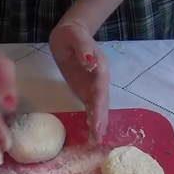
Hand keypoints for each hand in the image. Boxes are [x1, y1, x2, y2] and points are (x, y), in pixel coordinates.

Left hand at [49, 20, 109, 142]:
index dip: (99, 106)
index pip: (100, 90)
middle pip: (102, 102)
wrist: (70, 34)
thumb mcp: (75, 36)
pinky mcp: (86, 89)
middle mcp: (100, 79)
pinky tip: (92, 132)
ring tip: (96, 140)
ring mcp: (94, 85)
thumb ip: (83, 48)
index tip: (97, 122)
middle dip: (101, 120)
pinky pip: (91, 106)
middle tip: (98, 138)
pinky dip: (92, 119)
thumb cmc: (72, 33)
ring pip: (98, 107)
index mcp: (99, 66)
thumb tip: (90, 62)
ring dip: (99, 123)